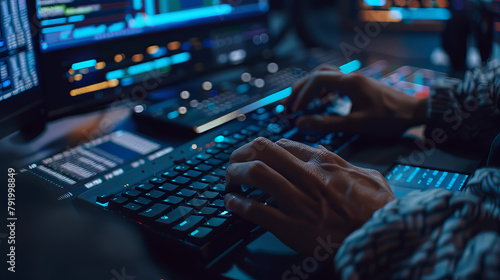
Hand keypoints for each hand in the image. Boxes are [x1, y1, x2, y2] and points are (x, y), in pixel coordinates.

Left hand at [224, 137, 395, 254]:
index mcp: (324, 162)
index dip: (262, 149)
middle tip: (233, 164)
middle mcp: (307, 176)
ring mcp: (299, 200)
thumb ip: (347, 163)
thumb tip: (327, 154)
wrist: (383, 239)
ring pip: (256, 174)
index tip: (255, 158)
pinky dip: (238, 205)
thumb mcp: (370, 177)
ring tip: (228, 182)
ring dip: (234, 175)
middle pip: (262, 150)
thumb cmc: (379, 210)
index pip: (281, 144)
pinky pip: (257, 211)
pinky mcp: (293, 226)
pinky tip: (231, 203)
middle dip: (241, 153)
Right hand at [284, 65, 427, 137]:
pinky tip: (318, 102)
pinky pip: (334, 83)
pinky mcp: (359, 86)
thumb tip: (301, 123)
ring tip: (299, 103)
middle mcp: (351, 77)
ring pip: (325, 76)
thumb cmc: (389, 119)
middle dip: (301, 89)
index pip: (317, 80)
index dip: (302, 94)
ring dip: (310, 88)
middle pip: (318, 74)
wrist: (415, 112)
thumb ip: (327, 124)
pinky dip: (321, 90)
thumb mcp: (357, 125)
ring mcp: (355, 80)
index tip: (293, 111)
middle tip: (288, 105)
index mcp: (350, 83)